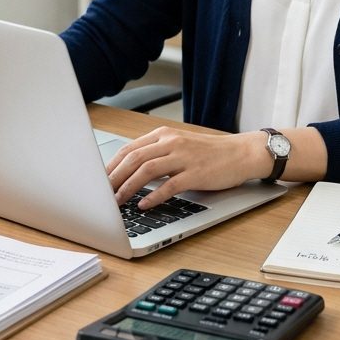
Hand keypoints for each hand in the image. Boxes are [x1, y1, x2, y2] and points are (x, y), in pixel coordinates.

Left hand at [106, 125, 266, 209]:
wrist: (241, 153)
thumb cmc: (209, 153)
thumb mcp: (179, 145)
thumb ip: (157, 153)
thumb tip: (129, 171)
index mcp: (164, 134)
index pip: (129, 148)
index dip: (111, 165)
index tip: (99, 180)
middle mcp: (171, 142)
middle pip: (134, 158)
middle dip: (114, 177)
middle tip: (101, 193)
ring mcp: (184, 157)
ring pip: (147, 170)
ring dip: (128, 187)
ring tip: (117, 201)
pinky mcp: (196, 173)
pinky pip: (170, 185)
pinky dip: (154, 196)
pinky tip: (144, 205)